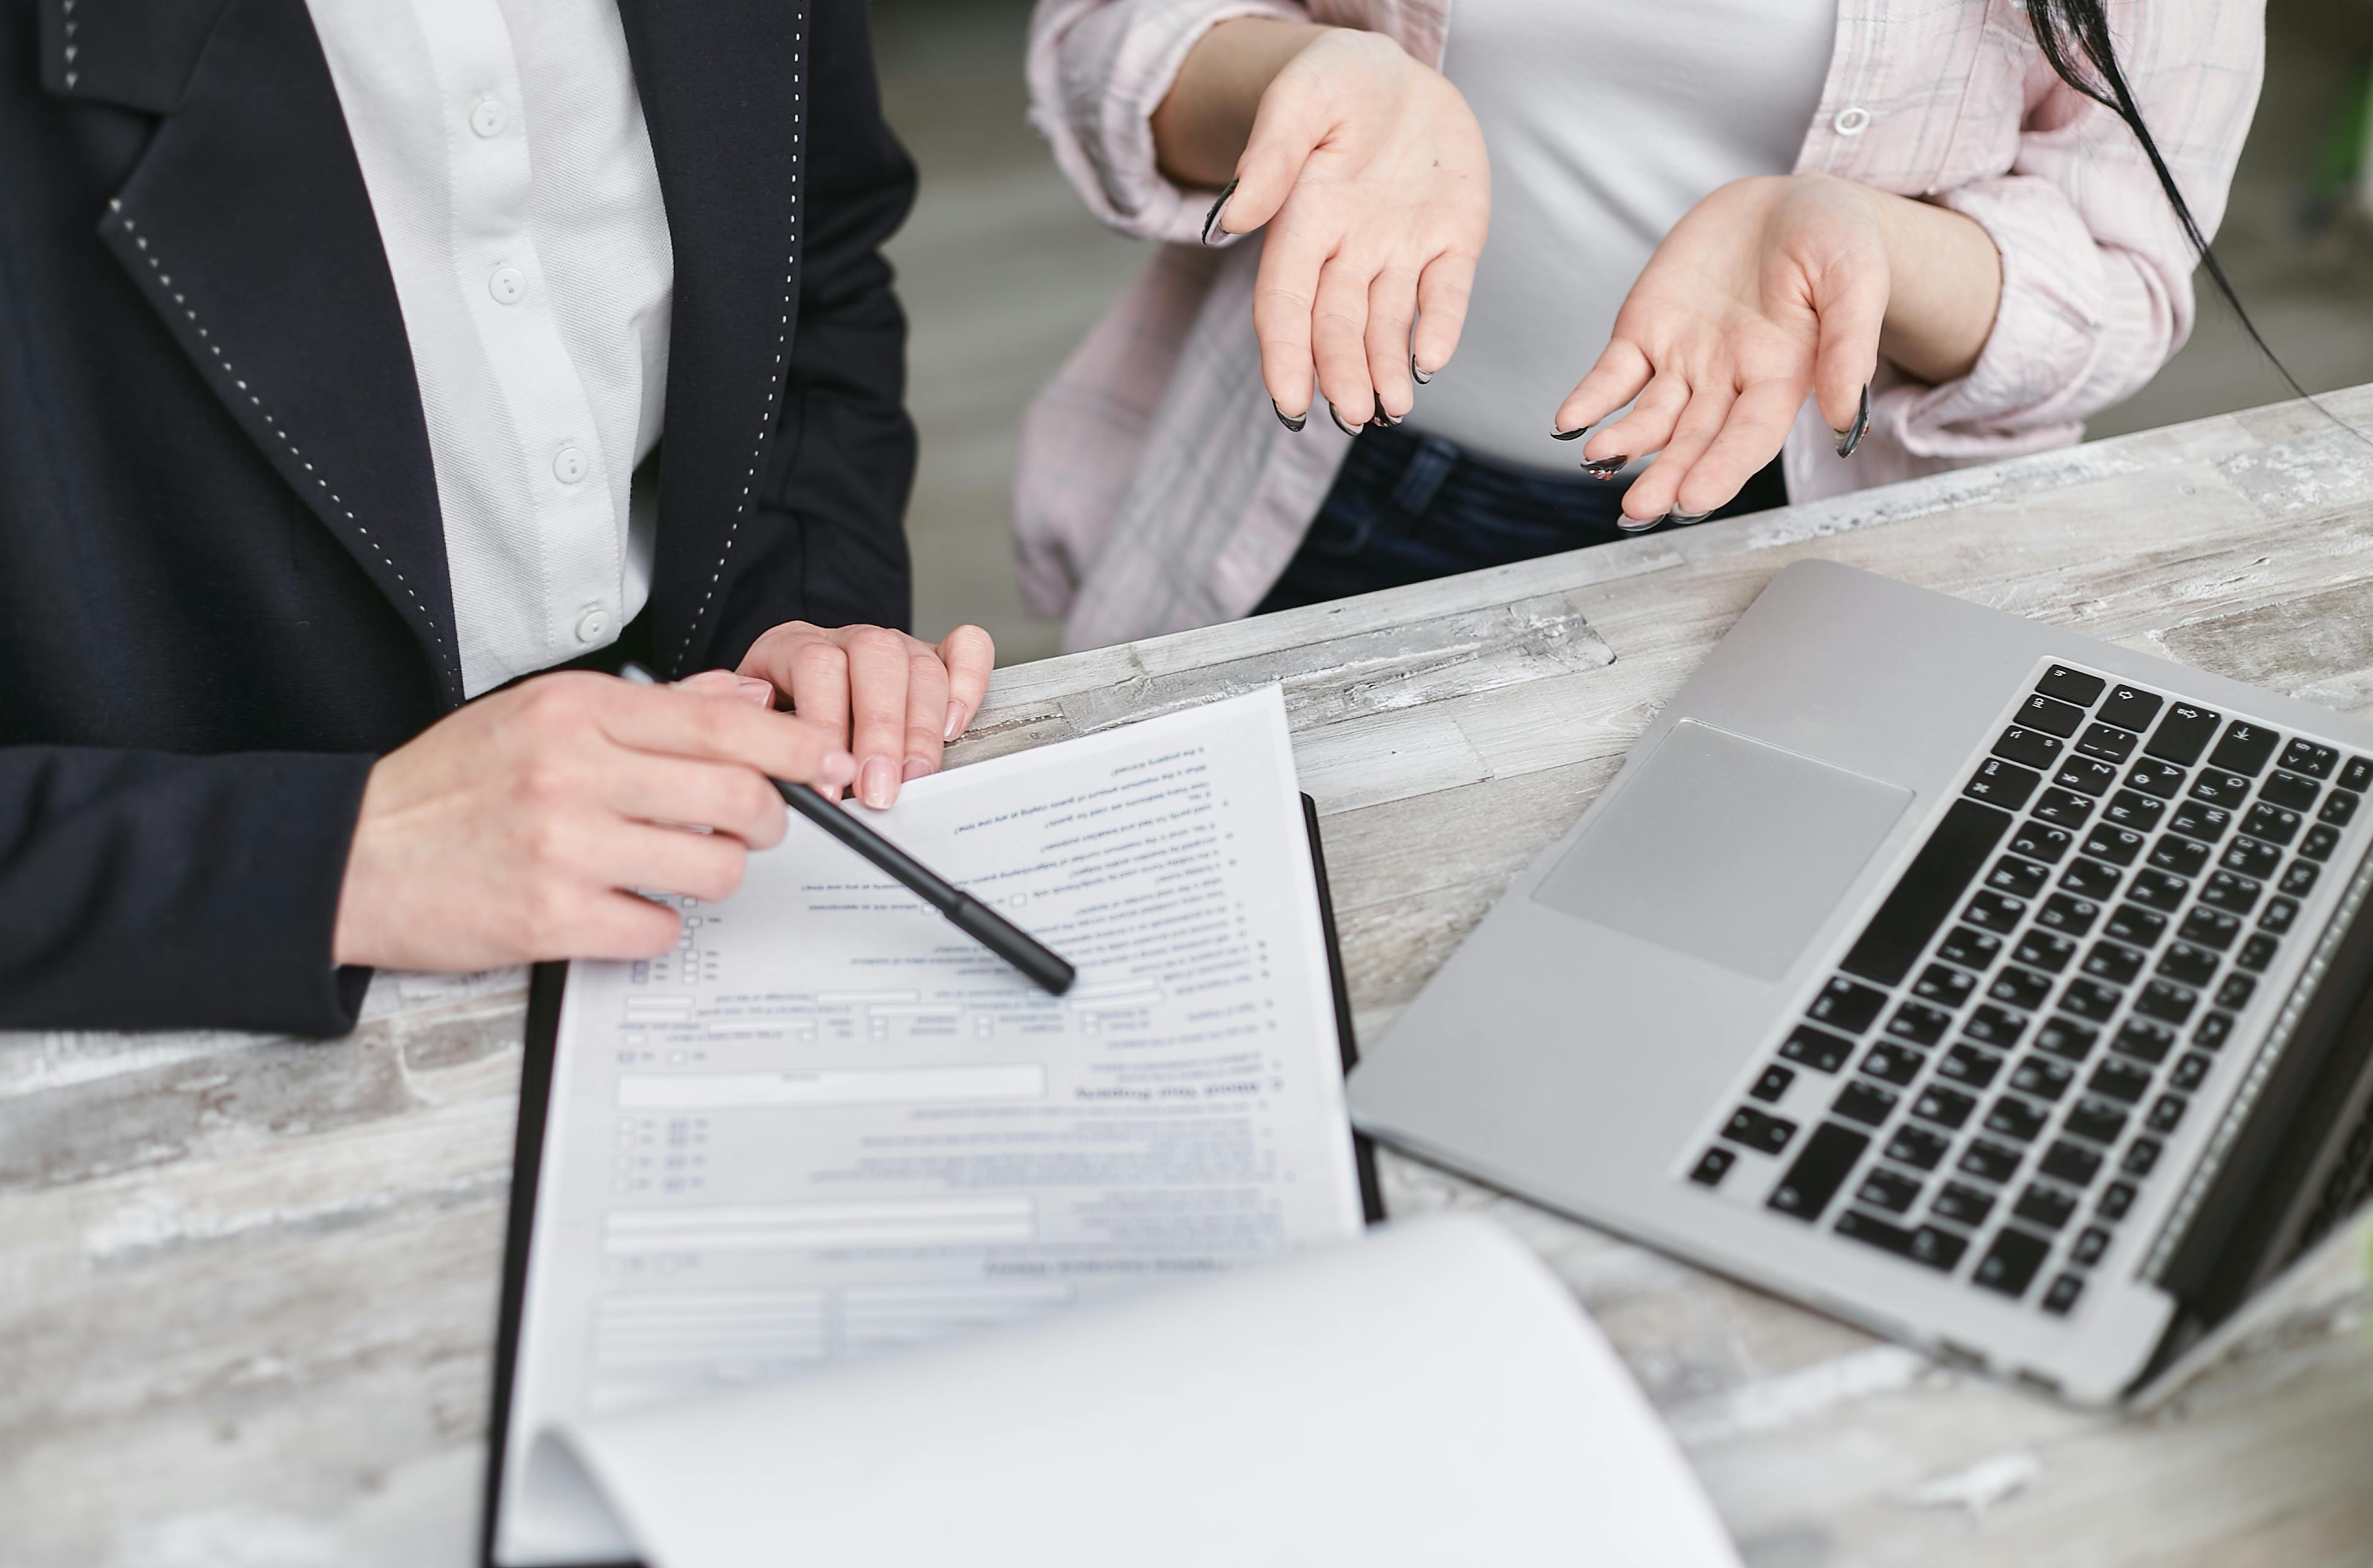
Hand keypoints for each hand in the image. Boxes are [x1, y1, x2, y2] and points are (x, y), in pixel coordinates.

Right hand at [332, 672, 856, 970]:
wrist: (348, 856)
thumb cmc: (449, 785)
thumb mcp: (538, 715)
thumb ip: (649, 708)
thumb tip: (747, 700)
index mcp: (576, 710)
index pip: (720, 723)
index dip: (794, 746)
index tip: (827, 761)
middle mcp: (573, 770)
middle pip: (737, 797)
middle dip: (767, 820)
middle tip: (752, 827)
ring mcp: (563, 846)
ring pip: (712, 867)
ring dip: (713, 875)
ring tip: (674, 866)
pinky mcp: (550, 918)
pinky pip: (659, 929)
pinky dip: (655, 925)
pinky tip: (621, 908)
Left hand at [735, 622, 994, 808]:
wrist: (787, 697)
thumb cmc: (770, 722)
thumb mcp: (745, 726)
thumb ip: (750, 730)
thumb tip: (774, 747)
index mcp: (792, 645)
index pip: (816, 667)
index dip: (825, 726)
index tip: (828, 785)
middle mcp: (848, 639)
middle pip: (875, 659)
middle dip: (881, 732)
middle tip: (877, 791)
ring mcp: (896, 646)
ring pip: (921, 665)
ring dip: (922, 729)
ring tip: (913, 778)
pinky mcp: (934, 658)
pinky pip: (967, 649)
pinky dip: (969, 684)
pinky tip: (955, 726)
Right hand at [1207, 27, 1488, 429]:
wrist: (1400, 70)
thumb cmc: (1337, 80)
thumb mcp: (1302, 98)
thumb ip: (1272, 157)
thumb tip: (1231, 220)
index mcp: (1303, 221)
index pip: (1286, 302)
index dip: (1285, 354)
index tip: (1289, 402)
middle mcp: (1349, 248)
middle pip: (1337, 326)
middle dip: (1342, 375)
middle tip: (1353, 416)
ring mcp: (1401, 248)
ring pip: (1388, 324)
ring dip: (1386, 371)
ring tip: (1392, 410)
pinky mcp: (1453, 241)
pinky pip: (1446, 293)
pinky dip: (1439, 328)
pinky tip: (1430, 362)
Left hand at [1556, 174, 1888, 524]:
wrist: (1787, 202)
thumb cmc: (1835, 240)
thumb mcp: (1856, 278)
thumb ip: (1849, 345)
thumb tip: (1842, 417)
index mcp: (1783, 376)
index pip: (1749, 437)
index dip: (1722, 469)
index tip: (1694, 499)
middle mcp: (1728, 380)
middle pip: (1694, 439)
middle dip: (1667, 474)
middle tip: (1641, 508)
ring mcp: (1683, 360)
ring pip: (1650, 416)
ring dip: (1625, 443)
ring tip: (1599, 458)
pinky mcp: (1646, 332)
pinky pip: (1613, 375)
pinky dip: (1591, 399)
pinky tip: (1569, 421)